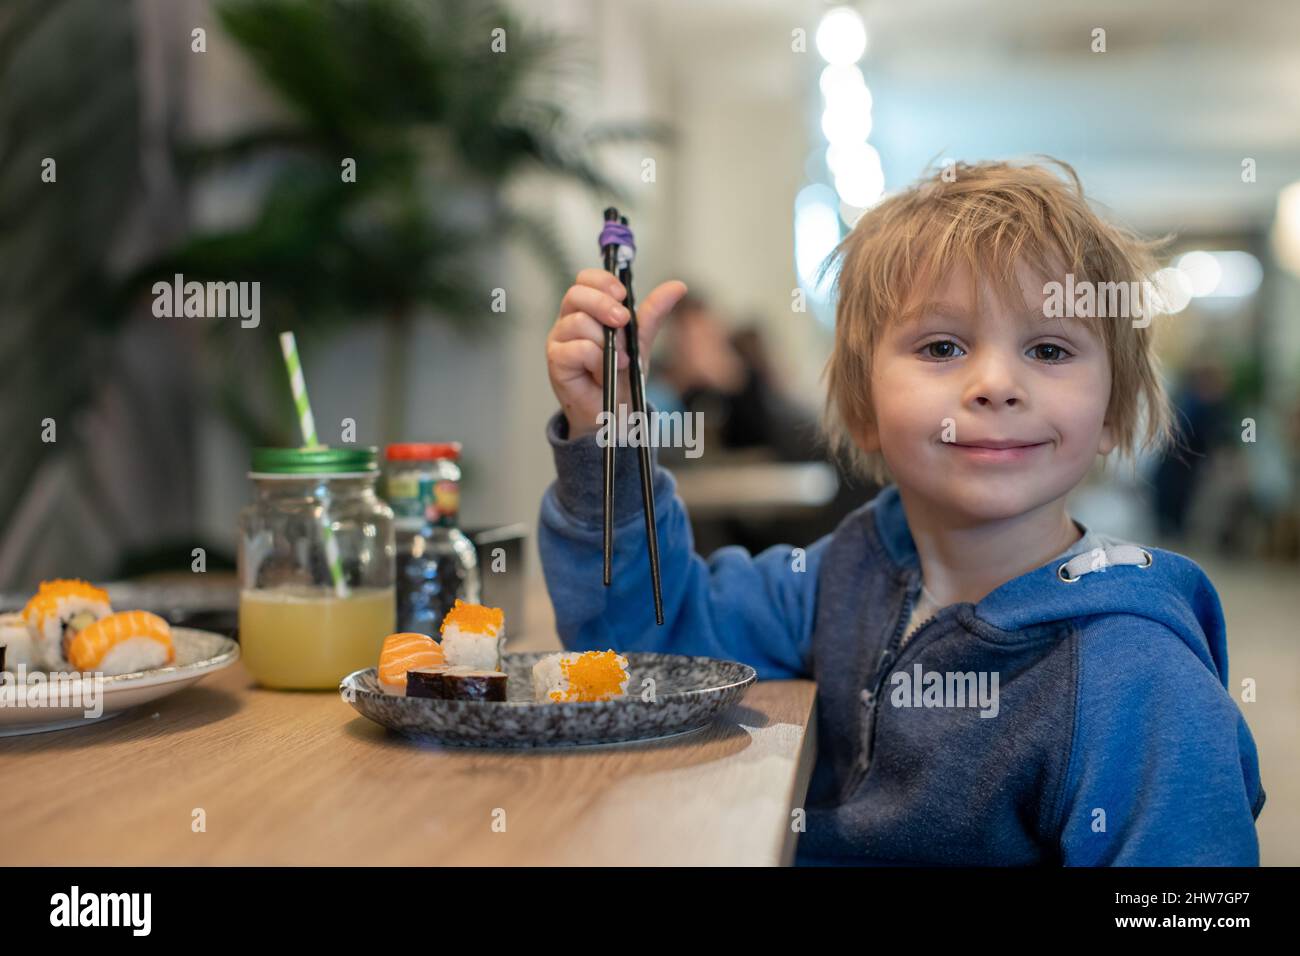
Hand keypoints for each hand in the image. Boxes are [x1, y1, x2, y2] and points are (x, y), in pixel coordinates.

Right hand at [546, 269, 687, 438]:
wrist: (616, 411)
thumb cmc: (622, 374)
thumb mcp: (641, 339)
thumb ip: (653, 313)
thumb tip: (678, 286)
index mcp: (587, 309)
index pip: (585, 279)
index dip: (603, 281)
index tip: (623, 295)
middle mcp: (569, 319)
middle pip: (577, 294)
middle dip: (604, 305)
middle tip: (623, 321)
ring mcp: (559, 339)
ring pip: (579, 322)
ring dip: (606, 342)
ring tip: (619, 360)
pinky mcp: (556, 360)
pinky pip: (577, 349)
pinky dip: (597, 360)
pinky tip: (605, 372)